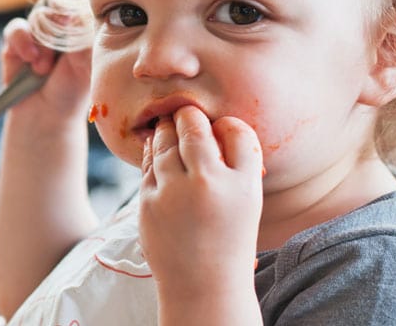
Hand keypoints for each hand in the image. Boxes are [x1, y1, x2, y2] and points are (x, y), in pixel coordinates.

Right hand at [0, 0, 91, 122]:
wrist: (48, 115)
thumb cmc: (73, 90)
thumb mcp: (86, 66)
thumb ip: (83, 39)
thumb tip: (74, 15)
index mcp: (85, 26)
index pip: (86, 0)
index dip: (84, 6)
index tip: (82, 23)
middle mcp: (63, 24)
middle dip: (63, 13)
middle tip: (65, 31)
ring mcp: (40, 31)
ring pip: (40, 16)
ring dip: (44, 43)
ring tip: (45, 68)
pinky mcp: (17, 40)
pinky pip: (17, 28)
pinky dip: (23, 42)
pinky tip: (30, 60)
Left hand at [139, 105, 262, 299]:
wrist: (201, 284)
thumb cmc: (229, 239)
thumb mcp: (247, 202)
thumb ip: (239, 162)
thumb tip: (218, 125)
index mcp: (242, 185)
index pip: (236, 132)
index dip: (226, 123)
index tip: (220, 124)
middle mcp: (208, 184)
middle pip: (194, 129)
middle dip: (188, 115)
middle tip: (187, 112)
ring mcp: (173, 193)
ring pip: (166, 142)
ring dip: (167, 128)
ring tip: (170, 123)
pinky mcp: (148, 203)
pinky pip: (149, 164)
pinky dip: (153, 150)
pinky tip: (157, 145)